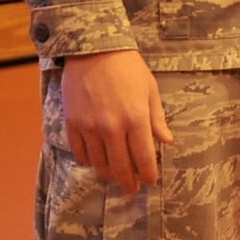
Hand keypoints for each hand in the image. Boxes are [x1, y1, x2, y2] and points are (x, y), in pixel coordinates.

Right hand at [61, 48, 172, 195]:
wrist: (93, 51)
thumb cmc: (128, 68)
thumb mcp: (150, 90)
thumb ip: (157, 118)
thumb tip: (166, 141)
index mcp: (135, 118)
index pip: (143, 156)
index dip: (147, 173)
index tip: (150, 181)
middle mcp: (111, 127)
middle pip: (120, 166)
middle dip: (128, 181)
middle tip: (132, 188)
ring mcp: (89, 127)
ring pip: (99, 163)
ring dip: (108, 173)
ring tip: (116, 176)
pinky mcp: (72, 124)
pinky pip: (80, 152)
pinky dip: (89, 161)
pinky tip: (96, 161)